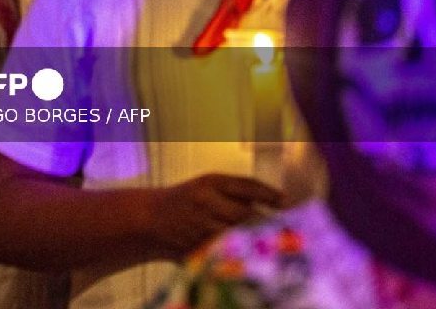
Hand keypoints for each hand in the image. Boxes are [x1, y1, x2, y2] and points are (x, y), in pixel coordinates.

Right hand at [149, 174, 282, 257]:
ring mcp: (199, 224)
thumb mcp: (206, 188)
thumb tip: (273, 204)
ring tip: (271, 243)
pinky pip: (223, 250)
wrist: (148, 219)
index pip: (246, 185)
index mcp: (209, 182)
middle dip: (266, 223)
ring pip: (236, 234)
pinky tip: (247, 254)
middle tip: (286, 229)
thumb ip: (235, 194)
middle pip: (246, 214)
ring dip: (254, 240)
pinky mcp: (195, 244)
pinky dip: (237, 253)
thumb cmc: (184, 202)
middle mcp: (205, 200)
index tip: (287, 202)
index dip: (270, 194)